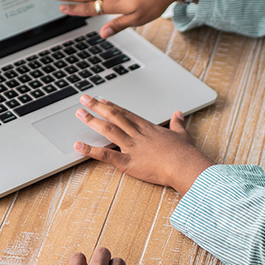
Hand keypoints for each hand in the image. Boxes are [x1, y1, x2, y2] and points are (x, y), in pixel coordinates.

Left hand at [73, 95, 214, 192]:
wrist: (185, 165)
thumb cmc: (186, 153)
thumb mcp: (183, 134)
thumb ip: (177, 124)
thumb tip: (178, 114)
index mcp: (148, 128)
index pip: (126, 114)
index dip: (113, 106)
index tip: (102, 100)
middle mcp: (137, 134)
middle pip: (114, 117)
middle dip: (97, 107)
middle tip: (84, 99)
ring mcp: (131, 147)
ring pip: (108, 130)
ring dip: (92, 121)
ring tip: (79, 113)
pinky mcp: (128, 162)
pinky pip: (106, 156)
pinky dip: (91, 150)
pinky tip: (78, 146)